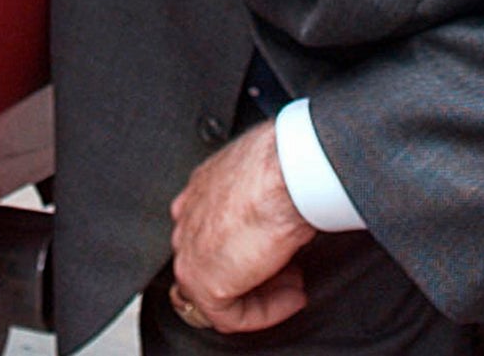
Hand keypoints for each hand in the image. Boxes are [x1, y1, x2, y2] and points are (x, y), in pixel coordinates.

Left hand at [169, 119, 318, 334]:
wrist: (284, 175)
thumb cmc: (283, 167)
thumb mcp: (269, 177)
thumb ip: (259, 198)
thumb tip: (280, 212)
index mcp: (202, 189)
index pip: (211, 229)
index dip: (248, 247)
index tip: (277, 251)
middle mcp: (188, 217)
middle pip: (214, 259)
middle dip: (254, 271)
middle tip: (290, 272)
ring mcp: (189, 250)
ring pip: (220, 289)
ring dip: (262, 294)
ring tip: (295, 287)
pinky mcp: (202, 282)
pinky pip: (229, 315)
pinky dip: (265, 313)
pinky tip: (291, 298)